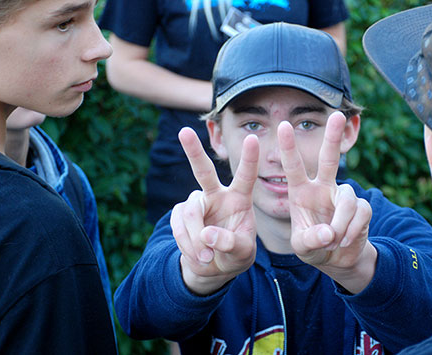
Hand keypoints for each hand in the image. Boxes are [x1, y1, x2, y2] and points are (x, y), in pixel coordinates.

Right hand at [170, 127, 258, 294]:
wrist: (214, 267)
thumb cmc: (235, 254)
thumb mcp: (242, 253)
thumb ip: (230, 243)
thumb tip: (206, 234)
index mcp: (240, 198)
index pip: (246, 176)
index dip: (249, 159)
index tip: (253, 138)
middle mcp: (217, 194)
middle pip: (204, 171)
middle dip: (194, 151)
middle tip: (184, 131)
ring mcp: (197, 203)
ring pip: (190, 213)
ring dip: (196, 240)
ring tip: (207, 258)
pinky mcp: (180, 214)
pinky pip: (178, 227)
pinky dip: (187, 246)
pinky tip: (197, 256)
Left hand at [277, 112, 374, 292]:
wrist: (337, 259)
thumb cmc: (313, 246)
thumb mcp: (303, 247)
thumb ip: (311, 240)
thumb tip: (329, 233)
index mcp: (301, 193)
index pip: (294, 167)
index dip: (289, 147)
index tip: (284, 126)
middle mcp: (322, 188)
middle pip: (329, 158)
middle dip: (333, 137)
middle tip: (338, 114)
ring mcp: (343, 196)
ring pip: (347, 200)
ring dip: (341, 223)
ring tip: (334, 239)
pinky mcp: (361, 207)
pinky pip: (360, 213)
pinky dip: (352, 229)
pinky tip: (345, 240)